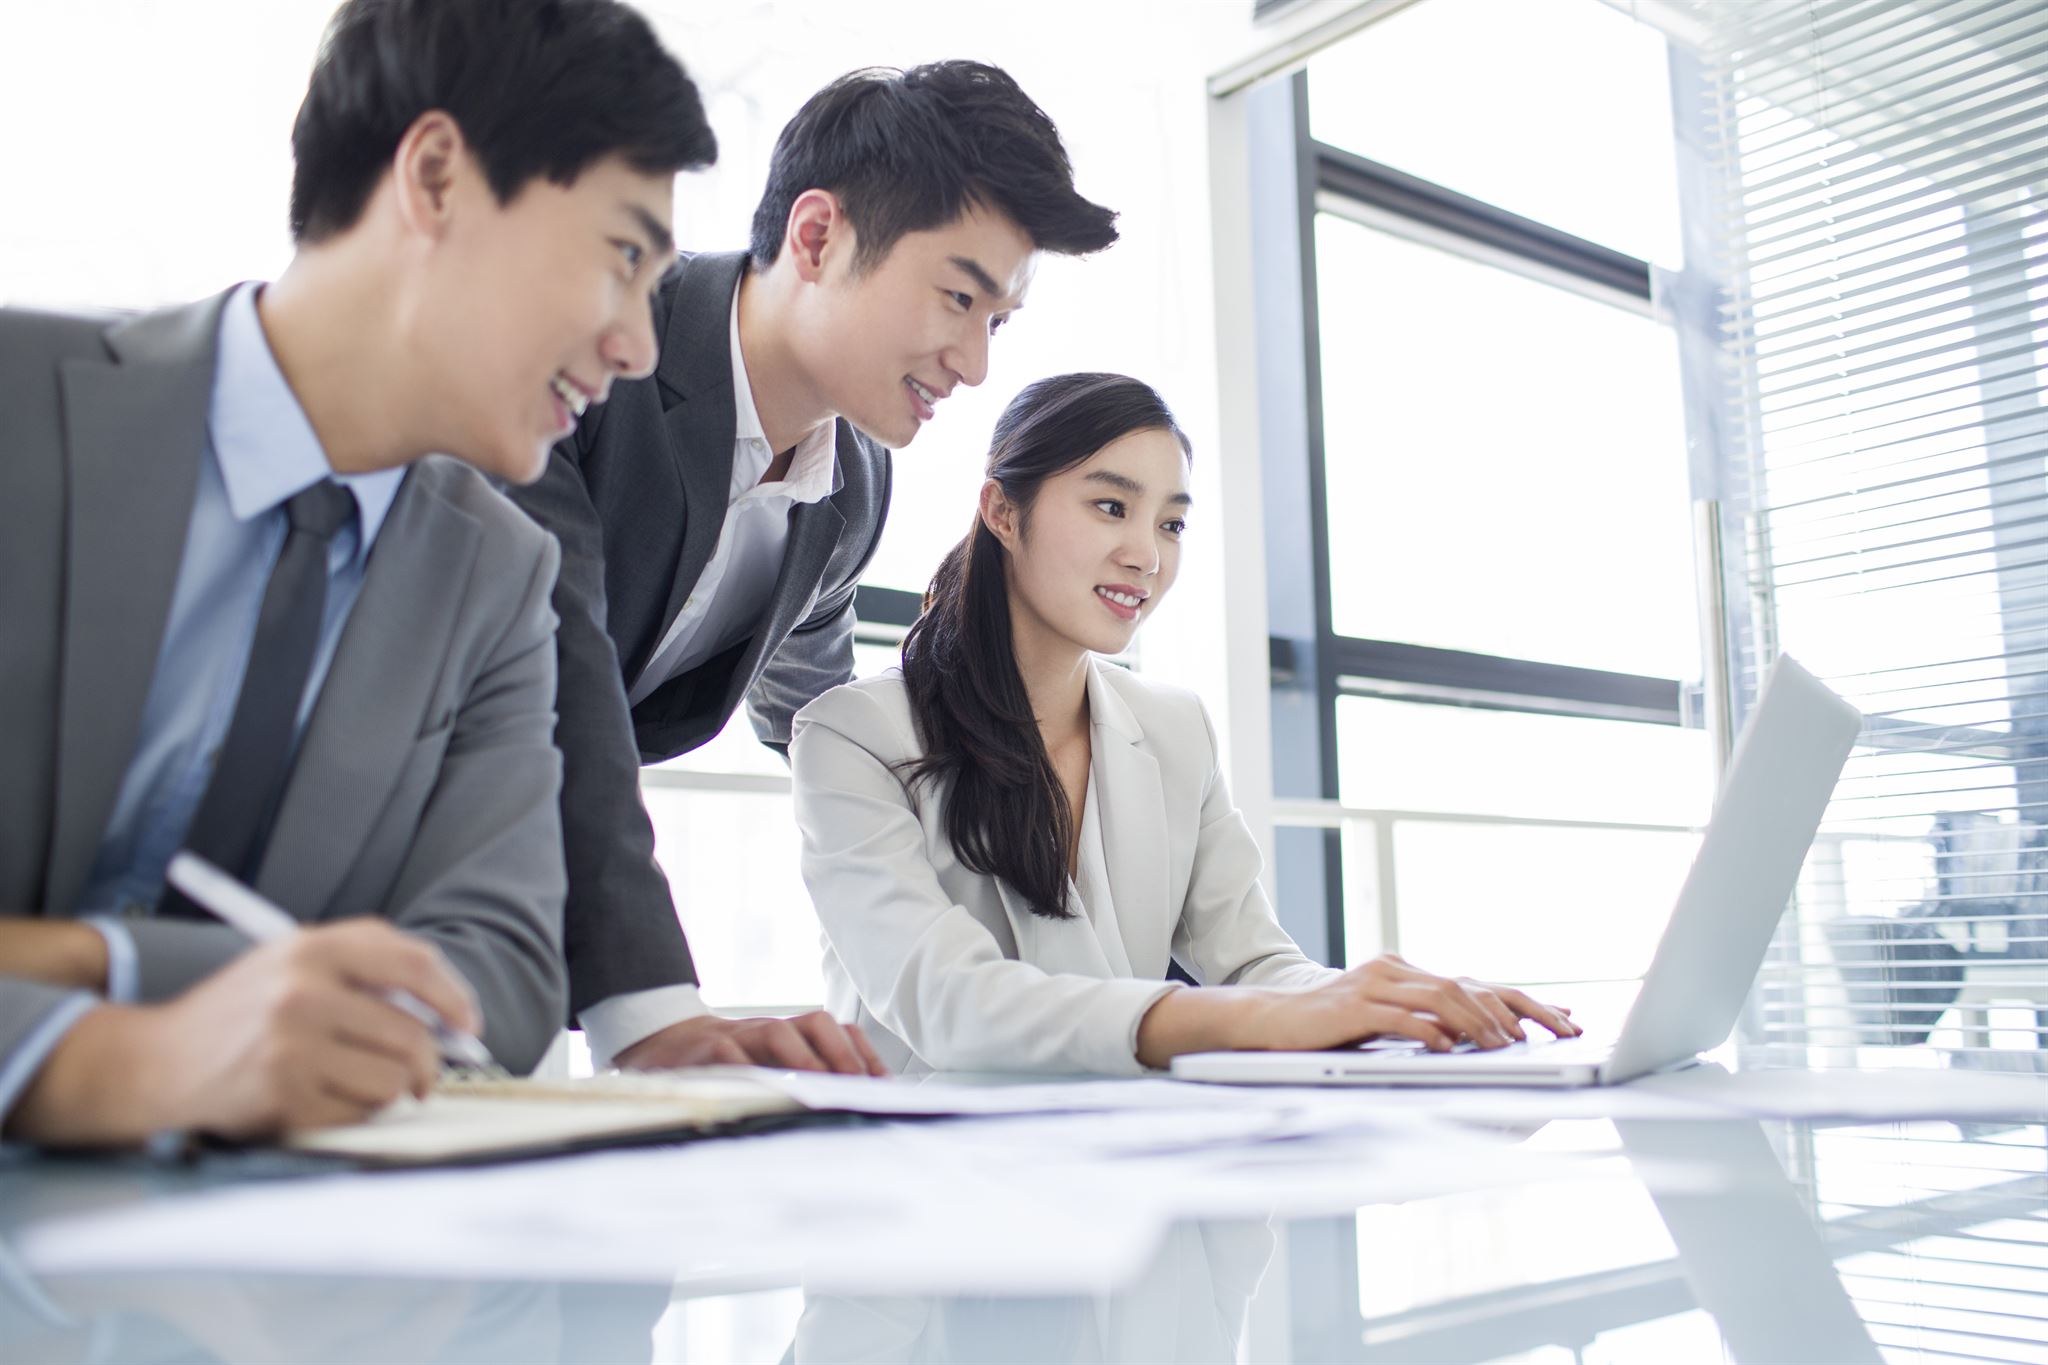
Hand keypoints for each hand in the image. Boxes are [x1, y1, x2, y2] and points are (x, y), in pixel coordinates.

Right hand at [7, 919, 480, 1145]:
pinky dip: (356, 1111)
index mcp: (311, 948)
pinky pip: (359, 1111)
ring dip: (391, 1090)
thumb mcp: (292, 962)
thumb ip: (367, 969)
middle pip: (411, 1032)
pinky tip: (325, 1099)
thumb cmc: (242, 1013)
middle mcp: (301, 991)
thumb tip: (450, 1014)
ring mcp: (290, 1045)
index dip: (452, 996)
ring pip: (392, 1077)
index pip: (412, 963)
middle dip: (429, 1062)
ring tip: (361, 1084)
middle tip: (423, 1076)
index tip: (468, 1025)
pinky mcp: (282, 1094)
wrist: (157, 1061)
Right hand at [613, 1010, 885, 1075]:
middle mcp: (771, 1029)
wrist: (667, 1044)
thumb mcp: (768, 1067)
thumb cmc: (730, 1063)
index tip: (884, 1085)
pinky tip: (764, 1096)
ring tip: (820, 1087)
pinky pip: (732, 1056)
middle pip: (816, 1023)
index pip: (837, 1031)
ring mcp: (740, 1036)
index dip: (863, 1053)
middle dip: (842, 1054)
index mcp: (791, 1033)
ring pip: (777, 1033)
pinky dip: (750, 1073)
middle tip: (858, 1087)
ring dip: (804, 1059)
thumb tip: (854, 1107)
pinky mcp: (709, 1051)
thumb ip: (804, 1080)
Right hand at [1136, 953, 1576, 1066]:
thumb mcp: (1381, 1023)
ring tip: (1507, 1048)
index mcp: (1406, 973)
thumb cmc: (1325, 1030)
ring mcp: (1373, 984)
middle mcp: (1395, 971)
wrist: (1265, 1022)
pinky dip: (1431, 1032)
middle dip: (1521, 1011)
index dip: (1524, 1001)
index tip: (1564, 1019)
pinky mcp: (1352, 1006)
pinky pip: (1402, 1016)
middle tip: (1558, 1033)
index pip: (1477, 983)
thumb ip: (1422, 1025)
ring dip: (1481, 1024)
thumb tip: (1473, 1044)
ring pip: (1443, 996)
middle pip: (1472, 984)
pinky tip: (1451, 1050)